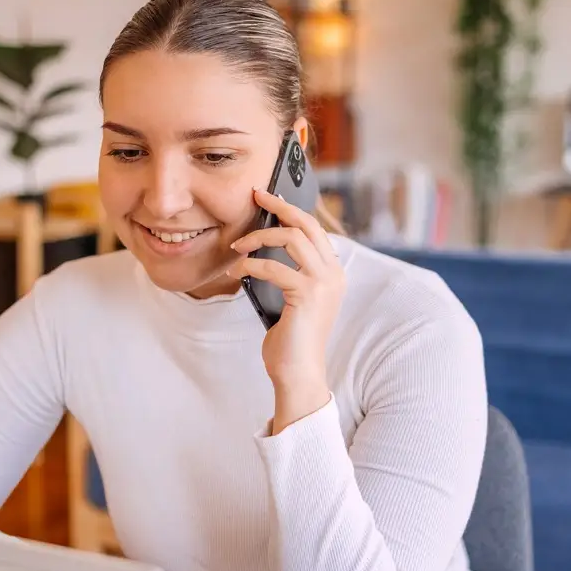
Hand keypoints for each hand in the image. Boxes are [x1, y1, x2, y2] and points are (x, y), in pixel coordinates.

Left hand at [228, 188, 343, 432]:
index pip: (314, 229)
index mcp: (333, 273)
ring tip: (237, 246)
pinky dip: (250, 264)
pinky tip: (236, 271)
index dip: (290, 210)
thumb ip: (289, 275)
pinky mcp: (308, 293)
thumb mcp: (292, 300)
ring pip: (291, 238)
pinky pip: (273, 266)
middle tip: (255, 196)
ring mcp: (324, 282)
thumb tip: (264, 249)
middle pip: (307, 223)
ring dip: (258, 237)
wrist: (298, 374)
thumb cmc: (290, 341)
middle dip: (279, 206)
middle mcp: (334, 273)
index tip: (268, 199)